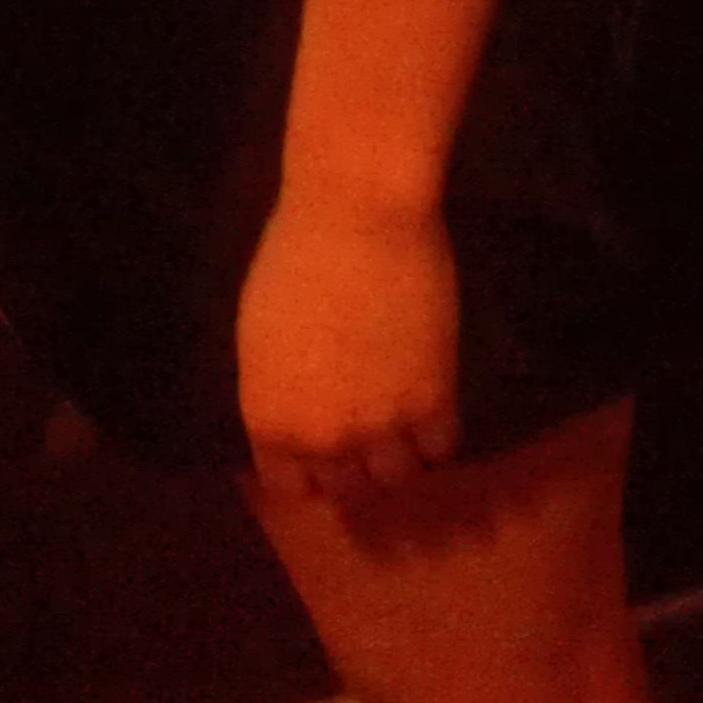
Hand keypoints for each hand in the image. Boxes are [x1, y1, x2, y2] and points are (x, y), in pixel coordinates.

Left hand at [236, 182, 460, 504]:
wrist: (357, 214)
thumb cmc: (294, 254)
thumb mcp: (262, 336)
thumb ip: (277, 390)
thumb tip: (297, 417)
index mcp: (270, 421)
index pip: (291, 486)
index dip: (311, 466)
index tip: (326, 447)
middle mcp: (322, 440)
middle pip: (347, 488)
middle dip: (356, 461)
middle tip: (369, 426)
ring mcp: (379, 427)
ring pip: (395, 477)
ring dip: (400, 452)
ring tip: (405, 418)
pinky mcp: (432, 402)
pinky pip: (440, 447)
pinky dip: (437, 431)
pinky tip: (434, 398)